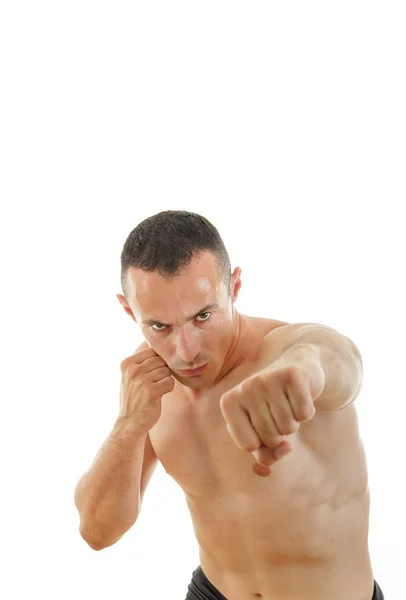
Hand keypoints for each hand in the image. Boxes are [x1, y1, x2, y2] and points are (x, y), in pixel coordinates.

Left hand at [220, 356, 324, 476]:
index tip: (262, 424)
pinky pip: (305, 414)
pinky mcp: (292, 374)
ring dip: (294, 422)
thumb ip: (266, 454)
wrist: (296, 367)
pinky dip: (307, 412)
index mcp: (229, 403)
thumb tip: (286, 448)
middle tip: (278, 411)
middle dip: (280, 433)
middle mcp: (244, 387)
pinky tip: (300, 396)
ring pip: (289, 428)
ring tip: (288, 403)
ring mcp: (267, 378)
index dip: (262, 443)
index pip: (249, 446)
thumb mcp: (261, 432)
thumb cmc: (272, 405)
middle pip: (271, 438)